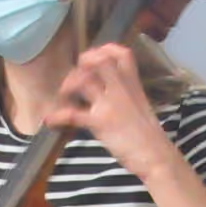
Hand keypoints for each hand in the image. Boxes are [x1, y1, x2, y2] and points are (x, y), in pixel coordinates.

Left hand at [44, 44, 174, 178]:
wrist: (156, 156)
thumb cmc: (150, 137)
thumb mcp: (142, 108)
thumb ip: (127, 96)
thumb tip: (110, 94)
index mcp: (133, 85)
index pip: (122, 54)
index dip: (105, 50)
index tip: (94, 58)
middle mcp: (121, 90)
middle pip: (98, 61)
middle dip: (81, 65)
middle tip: (75, 79)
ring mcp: (110, 105)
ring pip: (84, 80)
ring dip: (68, 85)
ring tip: (64, 97)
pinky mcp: (100, 122)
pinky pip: (73, 114)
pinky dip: (57, 116)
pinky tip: (50, 120)